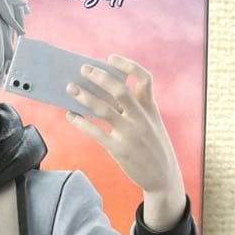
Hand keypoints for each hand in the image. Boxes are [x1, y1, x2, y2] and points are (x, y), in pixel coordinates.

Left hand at [66, 55, 185, 230]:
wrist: (163, 177)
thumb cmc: (153, 147)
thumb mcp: (152, 124)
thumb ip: (135, 109)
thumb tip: (104, 94)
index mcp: (151, 108)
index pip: (144, 78)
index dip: (127, 65)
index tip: (110, 58)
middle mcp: (141, 118)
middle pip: (119, 90)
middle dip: (99, 77)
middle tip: (83, 70)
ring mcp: (130, 133)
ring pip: (103, 109)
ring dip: (84, 96)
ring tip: (70, 88)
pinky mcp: (118, 149)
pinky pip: (95, 131)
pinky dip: (80, 122)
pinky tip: (71, 115)